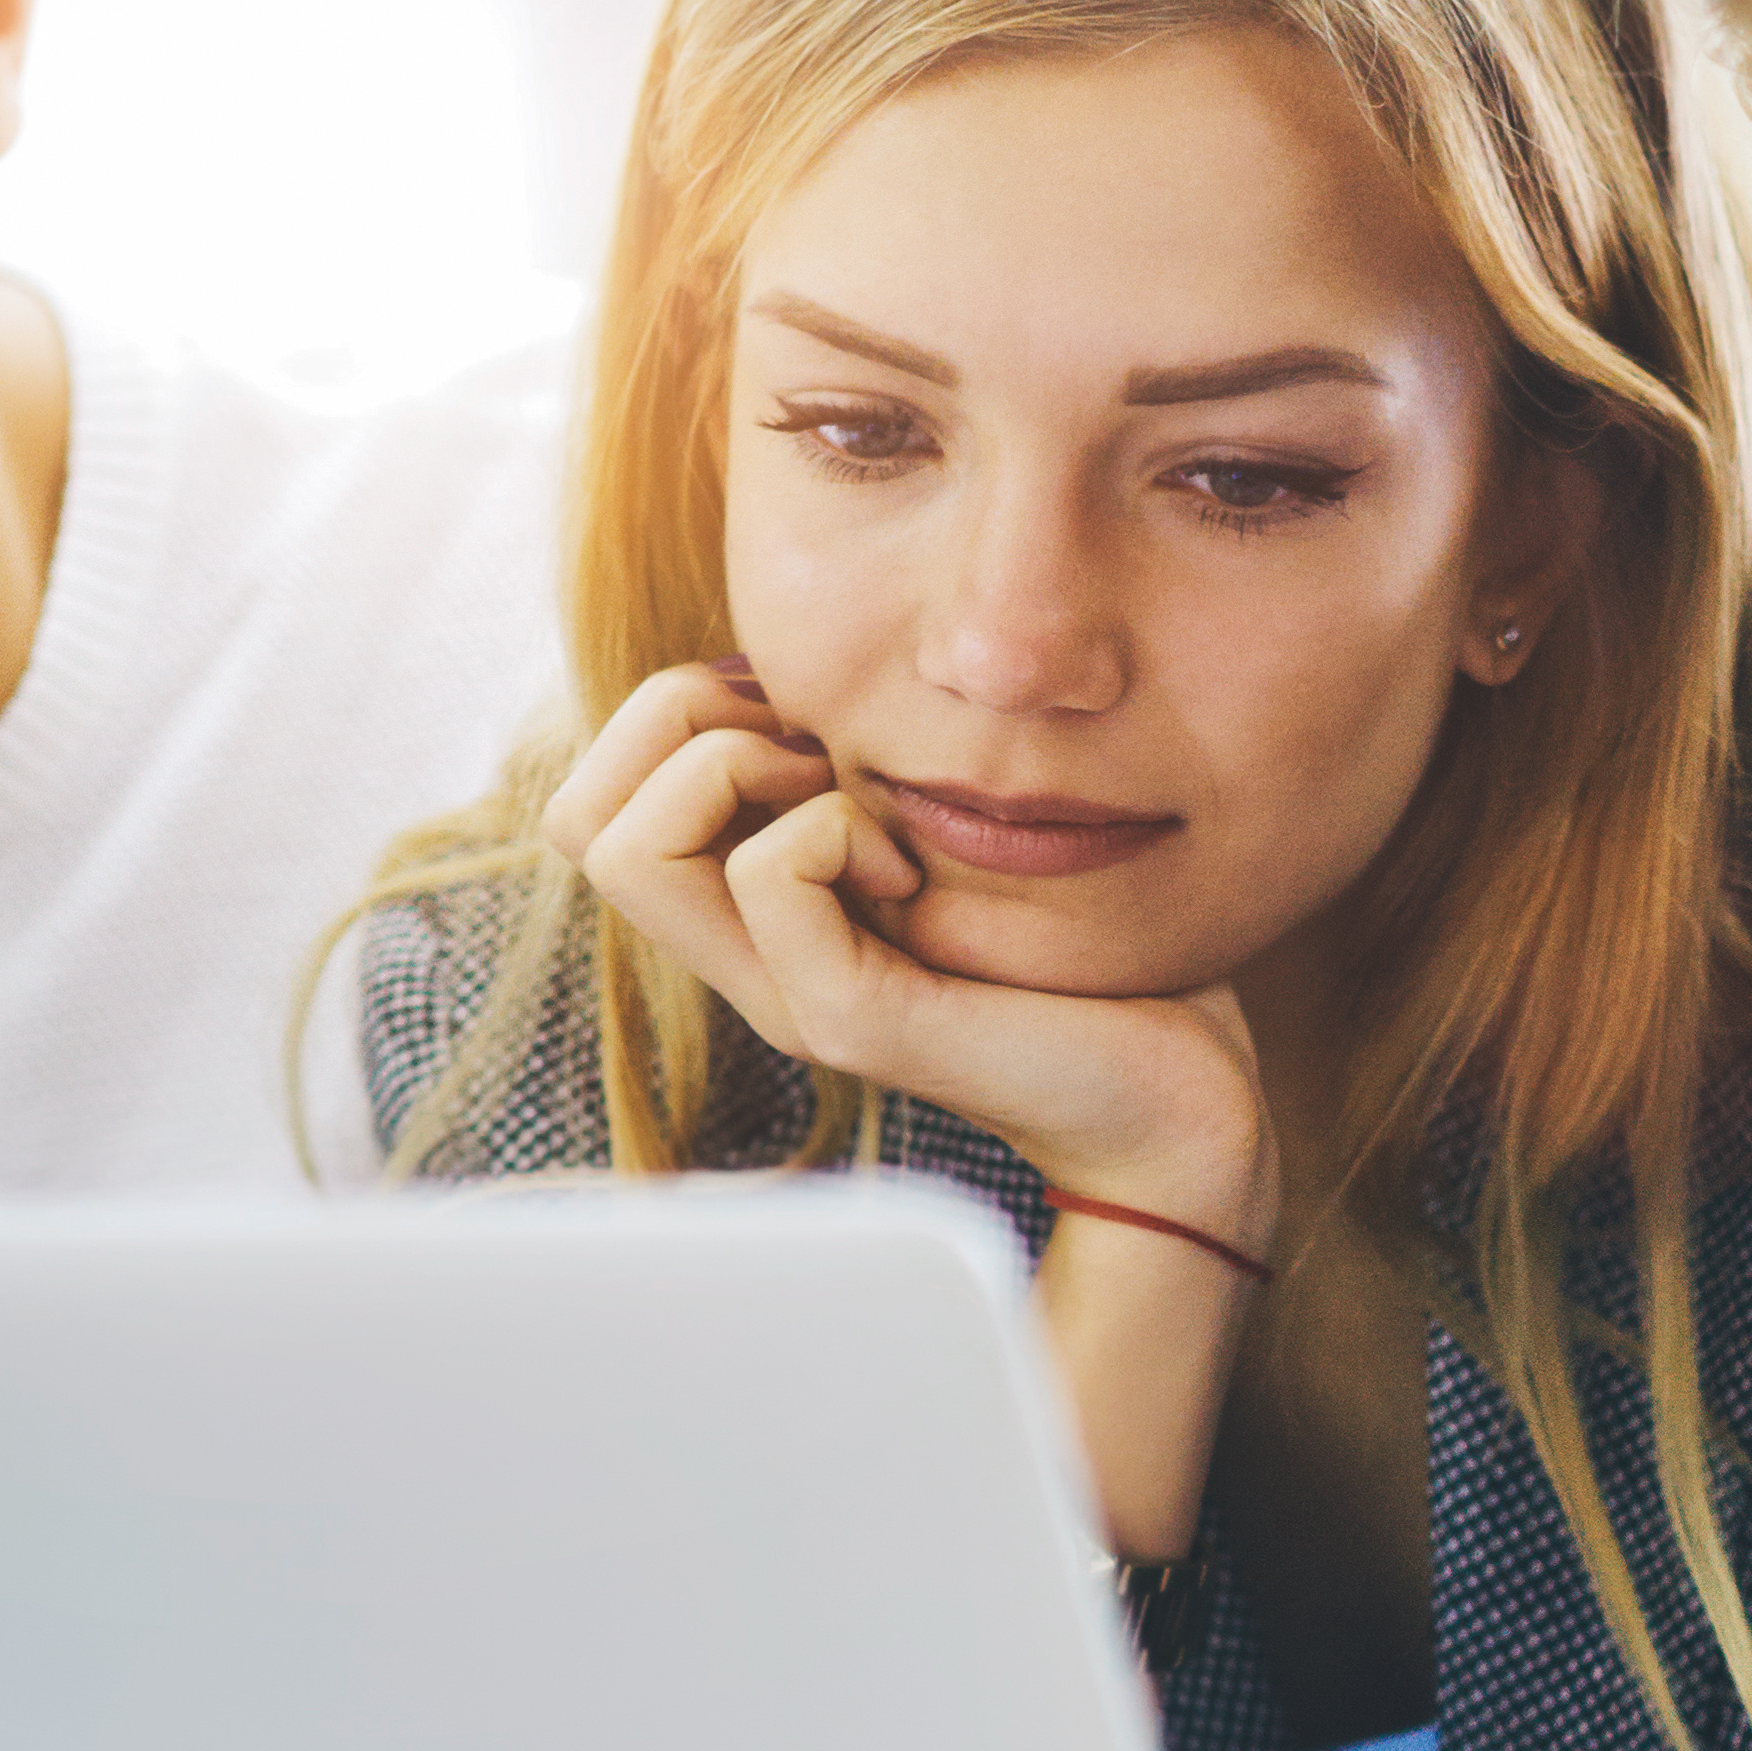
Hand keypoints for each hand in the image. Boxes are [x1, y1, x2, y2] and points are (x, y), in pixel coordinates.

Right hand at [540, 663, 1273, 1231]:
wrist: (1171, 1090)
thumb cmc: (1076, 950)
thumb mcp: (939, 828)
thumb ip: (855, 770)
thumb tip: (790, 660)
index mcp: (752, 914)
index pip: (590, 803)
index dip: (673, 717)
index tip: (803, 717)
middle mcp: (744, 960)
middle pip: (580, 818)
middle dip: (684, 722)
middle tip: (816, 747)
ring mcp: (783, 995)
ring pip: (627, 845)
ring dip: (739, 768)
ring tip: (855, 800)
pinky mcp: (849, 1020)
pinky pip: (767, 869)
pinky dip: (834, 827)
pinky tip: (913, 869)